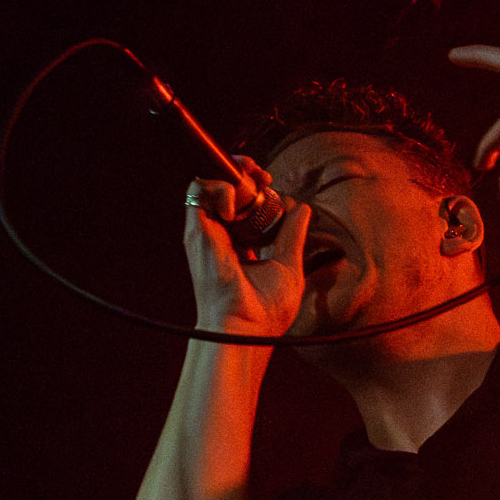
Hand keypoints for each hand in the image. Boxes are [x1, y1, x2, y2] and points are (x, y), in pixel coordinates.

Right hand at [183, 156, 310, 335]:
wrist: (246, 328)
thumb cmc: (265, 310)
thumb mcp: (288, 265)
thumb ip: (293, 235)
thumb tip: (302, 208)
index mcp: (238, 244)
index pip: (240, 203)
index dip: (254, 185)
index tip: (271, 184)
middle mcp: (219, 235)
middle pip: (223, 187)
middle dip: (242, 170)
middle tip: (263, 175)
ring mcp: (206, 232)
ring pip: (209, 182)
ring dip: (233, 175)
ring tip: (252, 185)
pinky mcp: (197, 231)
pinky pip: (198, 191)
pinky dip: (220, 188)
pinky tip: (236, 208)